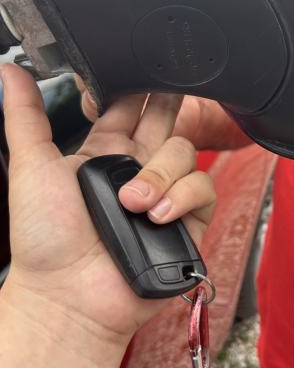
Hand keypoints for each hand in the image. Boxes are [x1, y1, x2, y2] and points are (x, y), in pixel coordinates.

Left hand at [2, 64, 215, 348]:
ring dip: (160, 172)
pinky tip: (156, 215)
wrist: (67, 296)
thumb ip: (26, 116)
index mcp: (105, 153)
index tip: (133, 78)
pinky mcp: (187, 219)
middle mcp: (139, 168)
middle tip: (166, 93)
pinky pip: (202, 187)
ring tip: (133, 203)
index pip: (131, 107)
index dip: (135, 90)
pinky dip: (181, 197)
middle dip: (169, 104)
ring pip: (185, 151)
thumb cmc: (44, 239)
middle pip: (167, 120)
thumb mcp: (31, 167)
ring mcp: (165, 193)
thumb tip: (11, 71)